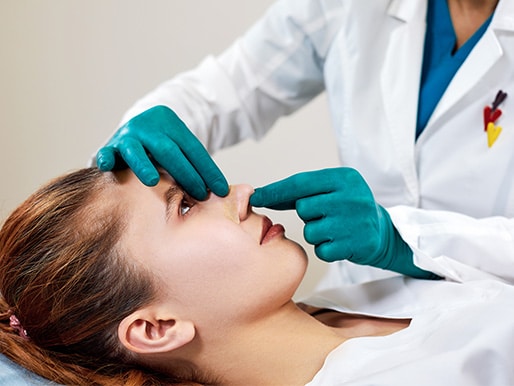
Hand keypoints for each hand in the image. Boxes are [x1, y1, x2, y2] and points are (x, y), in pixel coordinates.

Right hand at [96, 105, 228, 199]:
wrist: (136, 128)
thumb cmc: (164, 148)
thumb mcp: (180, 148)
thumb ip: (194, 165)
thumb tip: (219, 193)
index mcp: (171, 125)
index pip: (193, 149)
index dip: (208, 170)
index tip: (222, 190)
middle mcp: (149, 127)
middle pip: (168, 151)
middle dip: (186, 174)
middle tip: (200, 195)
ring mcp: (129, 135)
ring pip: (136, 150)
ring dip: (144, 166)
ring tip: (151, 181)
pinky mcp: (111, 145)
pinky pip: (106, 152)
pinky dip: (105, 158)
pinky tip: (106, 166)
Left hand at [250, 167, 437, 278]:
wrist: (383, 232)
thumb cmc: (348, 209)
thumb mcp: (331, 191)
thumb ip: (300, 192)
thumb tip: (262, 194)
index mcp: (345, 178)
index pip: (301, 183)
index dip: (276, 191)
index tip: (256, 196)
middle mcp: (352, 197)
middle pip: (304, 208)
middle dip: (308, 215)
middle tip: (325, 216)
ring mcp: (356, 221)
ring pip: (311, 231)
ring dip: (316, 234)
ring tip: (334, 230)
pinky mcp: (357, 244)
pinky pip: (322, 250)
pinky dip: (326, 249)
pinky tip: (340, 242)